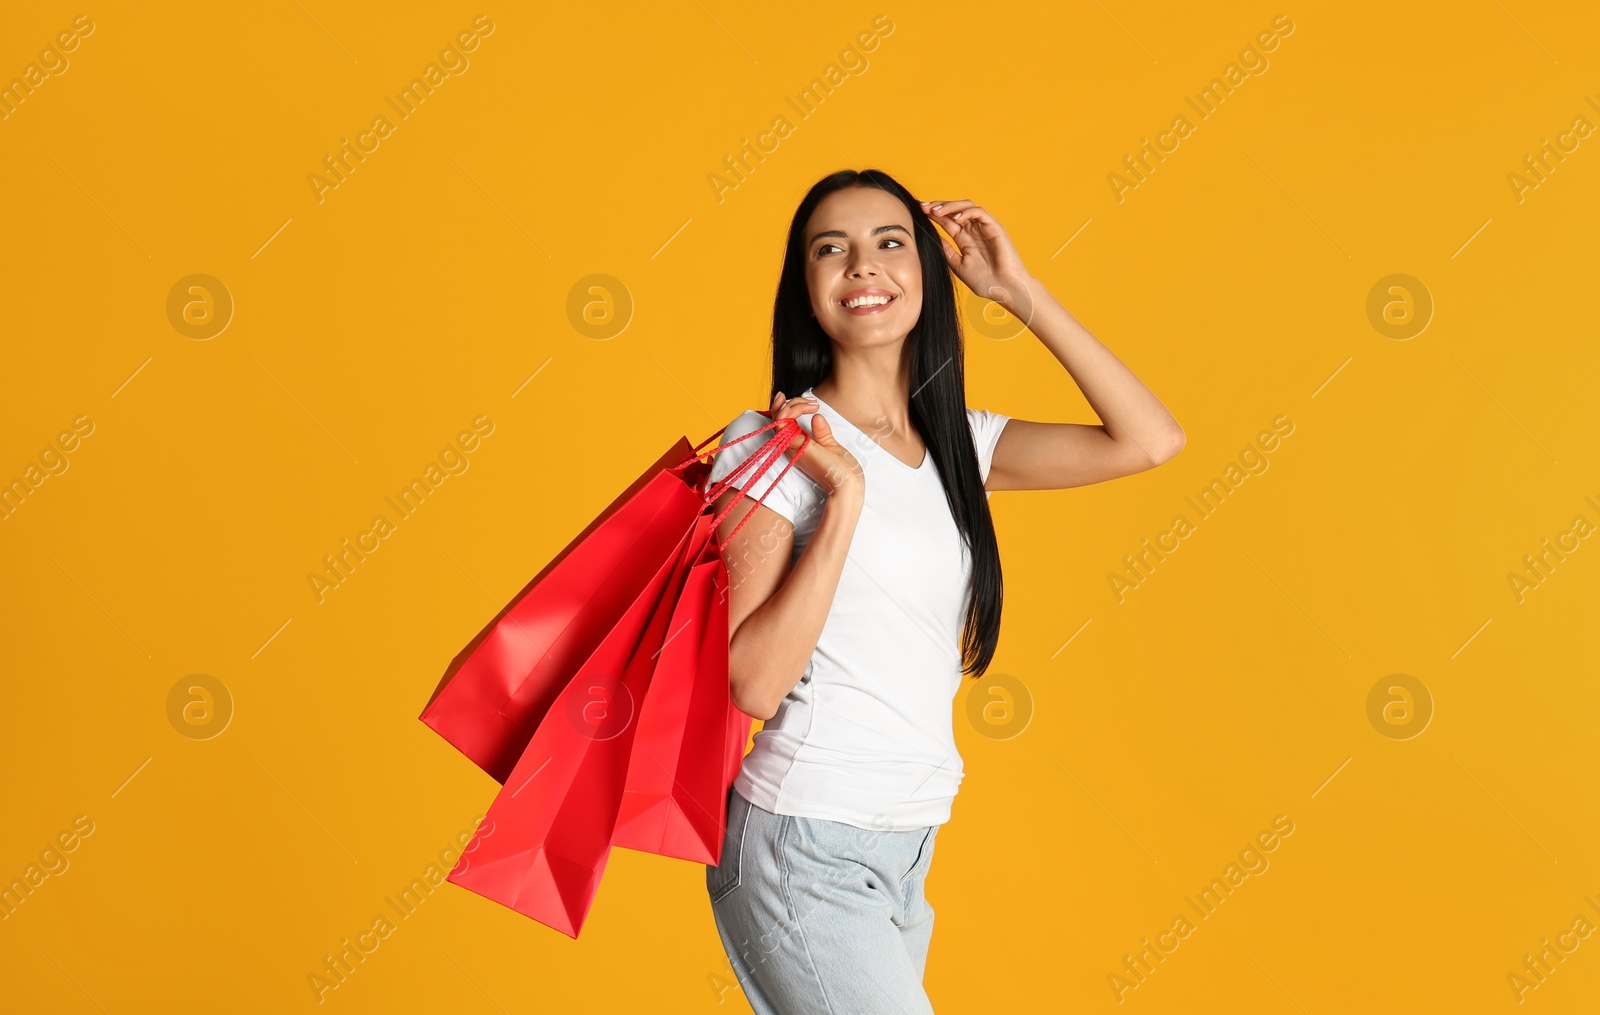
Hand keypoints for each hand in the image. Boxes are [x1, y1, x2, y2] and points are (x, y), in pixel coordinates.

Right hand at [765, 392, 862, 499]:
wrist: (847, 483)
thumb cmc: (842, 470)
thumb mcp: (830, 445)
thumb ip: (822, 432)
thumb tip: (817, 417)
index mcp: (799, 445)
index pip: (785, 422)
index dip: (790, 407)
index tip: (809, 400)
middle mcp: (792, 445)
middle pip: (779, 416)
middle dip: (793, 402)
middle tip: (812, 402)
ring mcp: (792, 445)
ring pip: (778, 417)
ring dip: (793, 405)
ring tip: (812, 404)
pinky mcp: (795, 445)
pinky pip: (781, 423)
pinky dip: (788, 411)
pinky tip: (804, 408)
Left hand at [919, 198, 1034, 321]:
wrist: (1004, 290)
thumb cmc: (985, 281)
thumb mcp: (958, 265)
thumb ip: (947, 250)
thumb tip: (933, 237)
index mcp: (965, 239)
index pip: (947, 220)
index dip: (933, 213)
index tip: (918, 210)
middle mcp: (974, 230)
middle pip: (955, 209)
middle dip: (938, 206)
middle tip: (923, 206)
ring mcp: (985, 228)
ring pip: (967, 206)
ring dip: (950, 206)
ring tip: (936, 211)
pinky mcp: (995, 228)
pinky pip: (980, 213)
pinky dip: (968, 212)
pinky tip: (956, 218)